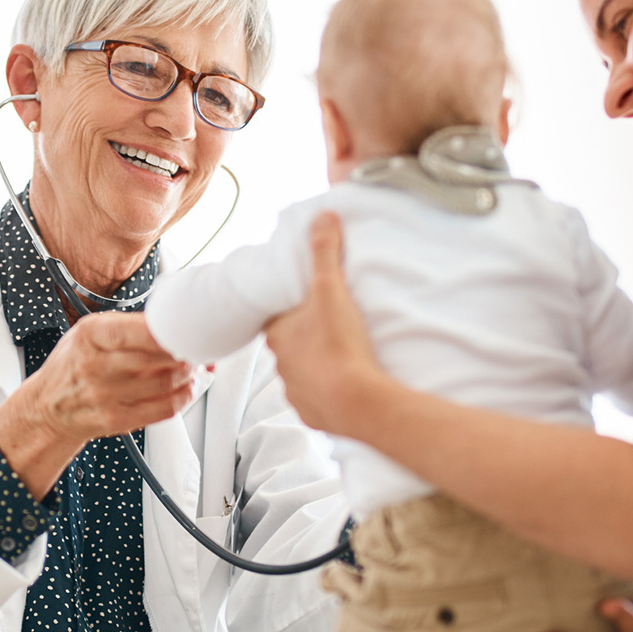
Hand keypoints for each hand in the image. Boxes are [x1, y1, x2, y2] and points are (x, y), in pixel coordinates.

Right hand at [0, 312, 192, 494]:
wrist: (48, 406)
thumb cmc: (75, 364)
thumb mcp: (91, 334)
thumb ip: (129, 328)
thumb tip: (177, 326)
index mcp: (90, 335)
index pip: (138, 330)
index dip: (170, 332)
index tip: (189, 330)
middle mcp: (95, 365)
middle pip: (156, 358)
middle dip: (186, 353)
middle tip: (199, 348)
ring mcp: (104, 395)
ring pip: (164, 384)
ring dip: (189, 376)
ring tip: (195, 367)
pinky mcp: (115, 420)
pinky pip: (161, 410)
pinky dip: (182, 398)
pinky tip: (187, 389)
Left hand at [264, 212, 386, 435]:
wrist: (358, 402)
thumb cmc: (339, 345)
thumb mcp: (331, 289)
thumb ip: (324, 252)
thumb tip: (322, 217)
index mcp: (278, 335)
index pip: (274, 317)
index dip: (288, 309)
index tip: (304, 304)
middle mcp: (280, 365)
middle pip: (289, 345)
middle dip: (305, 337)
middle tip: (329, 327)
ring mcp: (295, 392)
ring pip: (302, 374)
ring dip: (317, 366)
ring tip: (341, 356)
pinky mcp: (313, 414)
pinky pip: (317, 400)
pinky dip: (328, 392)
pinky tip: (346, 384)